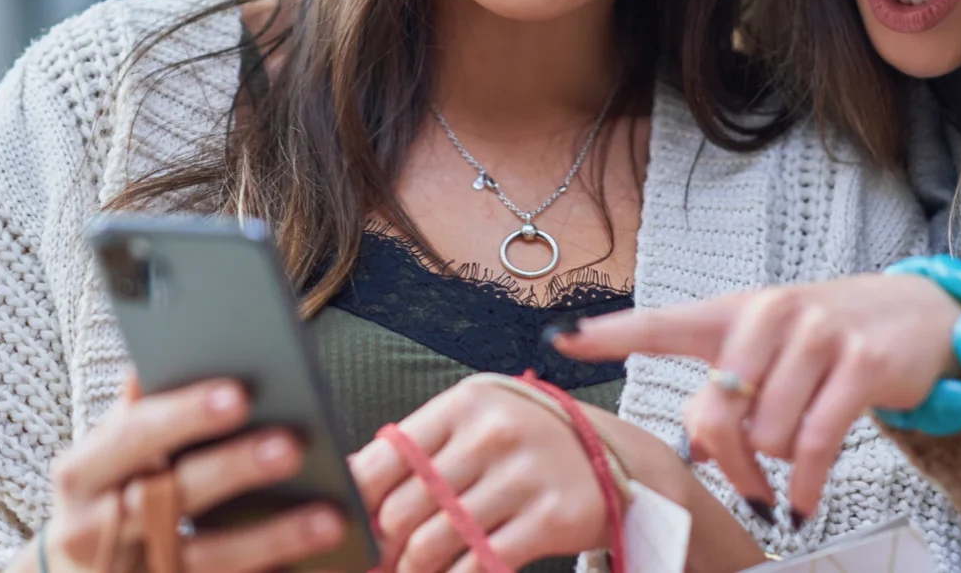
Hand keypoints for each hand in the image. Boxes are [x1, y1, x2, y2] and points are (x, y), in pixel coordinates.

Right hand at [40, 375, 344, 572]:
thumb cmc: (104, 497)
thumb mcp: (103, 456)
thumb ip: (134, 414)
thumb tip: (156, 358)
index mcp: (83, 473)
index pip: (135, 434)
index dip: (186, 414)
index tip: (239, 393)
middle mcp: (96, 528)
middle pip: (174, 498)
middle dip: (235, 470)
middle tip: (293, 445)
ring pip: (208, 560)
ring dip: (272, 538)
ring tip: (332, 517)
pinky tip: (328, 563)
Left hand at [346, 374, 717, 572]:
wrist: (614, 459)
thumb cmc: (523, 443)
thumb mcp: (473, 426)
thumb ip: (416, 451)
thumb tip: (346, 487)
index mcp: (464, 404)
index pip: (386, 459)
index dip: (356, 503)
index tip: (350, 528)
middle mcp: (494, 433)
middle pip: (404, 507)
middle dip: (383, 547)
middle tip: (377, 564)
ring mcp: (525, 475)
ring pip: (435, 541)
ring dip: (412, 570)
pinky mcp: (552, 518)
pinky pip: (480, 563)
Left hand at [551, 275, 960, 520]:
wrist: (919, 315)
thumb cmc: (824, 340)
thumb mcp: (768, 350)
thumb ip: (727, 390)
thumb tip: (699, 448)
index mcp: (732, 311)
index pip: (662, 322)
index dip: (610, 333)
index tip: (560, 339)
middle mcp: (768, 315)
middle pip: (715, 410)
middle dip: (728, 460)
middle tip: (745, 484)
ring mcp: (817, 337)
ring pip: (766, 434)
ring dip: (773, 464)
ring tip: (788, 459)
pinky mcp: (860, 367)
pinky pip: (815, 445)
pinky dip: (804, 486)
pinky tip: (802, 504)